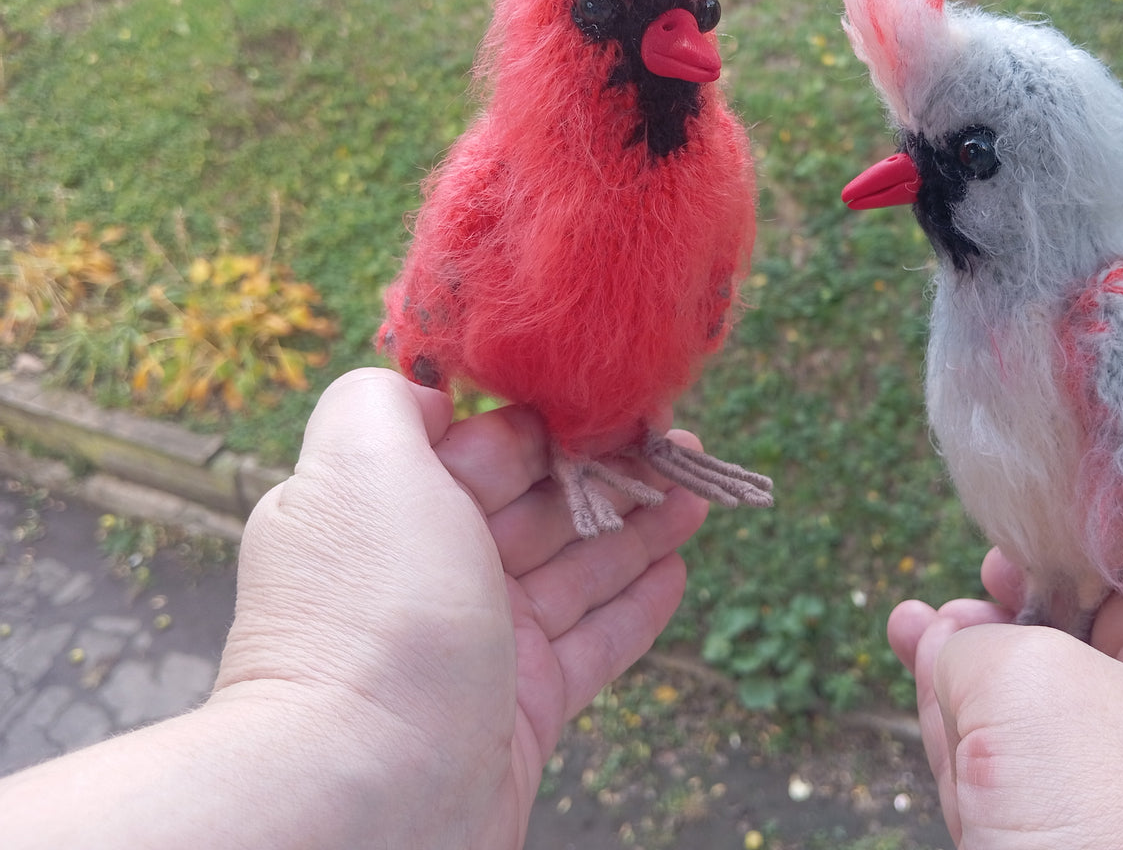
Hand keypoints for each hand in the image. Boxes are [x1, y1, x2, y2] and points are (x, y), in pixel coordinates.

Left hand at [1, 368, 707, 849]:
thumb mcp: (361, 467)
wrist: (368, 795)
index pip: (480, 447)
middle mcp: (424, 575)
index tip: (618, 399)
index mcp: (383, 511)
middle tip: (682, 442)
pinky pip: (589, 645)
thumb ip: (383, 400)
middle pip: (534, 505)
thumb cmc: (373, 616)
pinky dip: (633, 605)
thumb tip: (428, 390)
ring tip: (699, 494)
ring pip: (573, 571)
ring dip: (637, 527)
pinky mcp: (519, 713)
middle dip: (608, 469)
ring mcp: (474, 648)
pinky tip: (676, 570)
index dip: (552, 422)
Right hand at [889, 550, 1122, 849]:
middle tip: (946, 606)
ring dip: (960, 674)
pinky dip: (954, 732)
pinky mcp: (1047, 849)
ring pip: (1016, 721)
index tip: (1002, 555)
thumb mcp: (1034, 682)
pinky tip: (924, 683)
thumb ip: (978, 646)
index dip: (1058, 572)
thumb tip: (949, 648)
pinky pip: (995, 779)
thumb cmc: (1109, 811)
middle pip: (1062, 659)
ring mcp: (1099, 807)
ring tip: (912, 626)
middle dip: (994, 627)